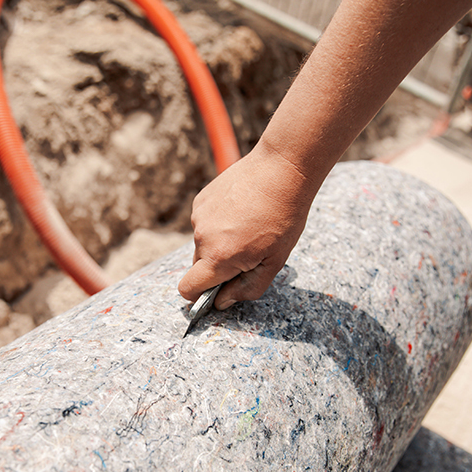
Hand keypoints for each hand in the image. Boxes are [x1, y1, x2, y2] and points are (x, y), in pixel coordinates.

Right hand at [178, 141, 320, 308]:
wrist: (281, 169)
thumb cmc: (284, 217)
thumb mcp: (274, 262)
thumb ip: (247, 288)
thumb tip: (222, 302)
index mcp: (219, 258)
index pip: (188, 289)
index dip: (198, 295)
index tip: (214, 291)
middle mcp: (202, 238)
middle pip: (198, 265)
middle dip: (217, 265)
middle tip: (248, 250)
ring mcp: (199, 217)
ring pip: (203, 242)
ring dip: (220, 241)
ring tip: (248, 225)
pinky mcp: (201, 200)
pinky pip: (205, 221)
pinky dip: (219, 221)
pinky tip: (241, 209)